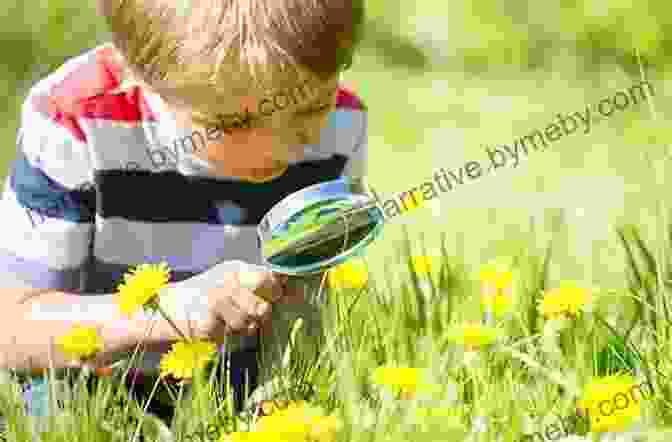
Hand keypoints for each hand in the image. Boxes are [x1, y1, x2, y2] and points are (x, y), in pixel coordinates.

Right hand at [157, 261, 296, 343]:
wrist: (163, 309)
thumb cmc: (204, 296)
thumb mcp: (231, 284)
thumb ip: (262, 287)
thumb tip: (298, 293)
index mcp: (234, 269)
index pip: (269, 277)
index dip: (278, 290)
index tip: (276, 294)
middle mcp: (226, 282)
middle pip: (264, 302)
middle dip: (263, 310)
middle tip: (252, 311)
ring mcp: (216, 302)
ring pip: (250, 323)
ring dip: (244, 326)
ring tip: (228, 319)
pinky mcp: (207, 324)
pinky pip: (231, 336)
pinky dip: (225, 335)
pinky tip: (213, 327)